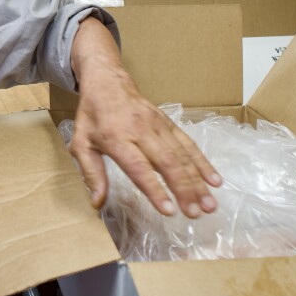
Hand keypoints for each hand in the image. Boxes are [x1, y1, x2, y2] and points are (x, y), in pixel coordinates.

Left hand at [69, 18, 221, 217]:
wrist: (107, 82)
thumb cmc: (92, 117)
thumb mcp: (80, 144)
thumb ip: (91, 173)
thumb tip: (98, 202)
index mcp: (116, 139)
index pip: (138, 168)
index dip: (154, 189)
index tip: (169, 210)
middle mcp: (141, 132)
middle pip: (167, 162)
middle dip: (184, 189)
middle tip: (197, 213)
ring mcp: (158, 126)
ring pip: (182, 155)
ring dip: (198, 181)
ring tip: (210, 204)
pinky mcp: (168, 123)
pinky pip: (188, 144)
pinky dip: (203, 162)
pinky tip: (215, 180)